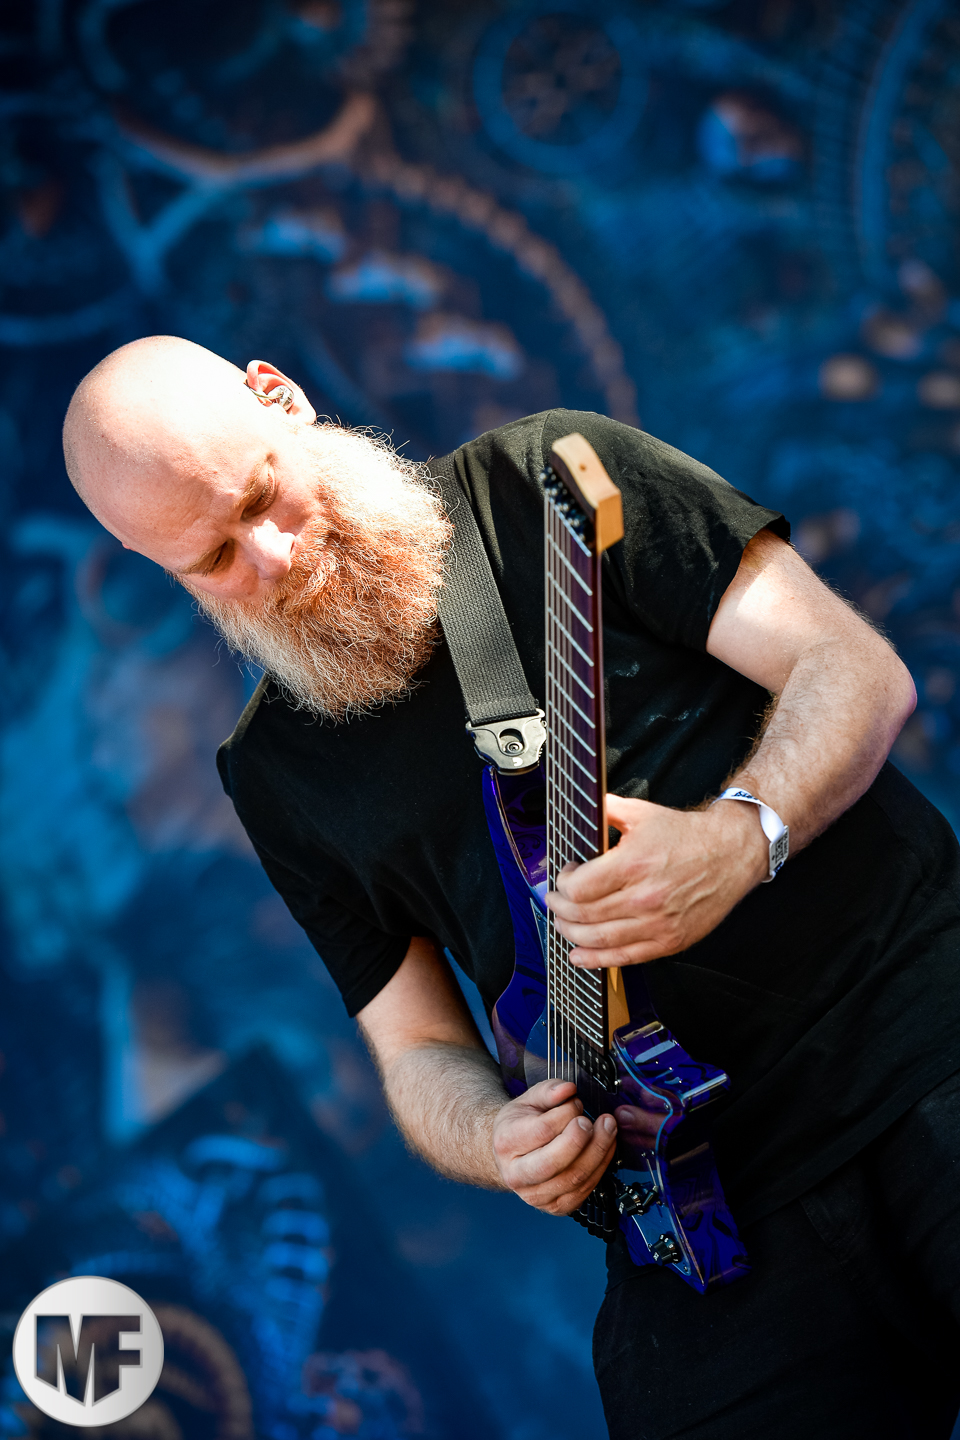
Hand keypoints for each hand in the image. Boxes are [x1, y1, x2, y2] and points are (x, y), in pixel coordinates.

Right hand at [492, 1079, 616, 1214]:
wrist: (512, 1156)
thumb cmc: (521, 1125)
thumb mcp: (528, 1100)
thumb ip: (548, 1090)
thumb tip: (568, 1089)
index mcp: (506, 1142)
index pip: (542, 1130)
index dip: (567, 1114)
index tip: (576, 1103)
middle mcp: (517, 1174)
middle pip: (555, 1162)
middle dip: (584, 1139)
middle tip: (600, 1121)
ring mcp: (536, 1195)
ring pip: (574, 1178)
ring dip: (599, 1152)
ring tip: (608, 1130)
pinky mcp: (555, 1206)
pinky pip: (584, 1190)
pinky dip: (600, 1168)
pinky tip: (604, 1149)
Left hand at [546, 793, 768, 967]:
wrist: (730, 853)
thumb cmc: (686, 835)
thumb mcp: (642, 813)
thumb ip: (605, 809)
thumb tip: (578, 805)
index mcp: (634, 864)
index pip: (579, 889)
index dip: (562, 884)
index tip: (564, 876)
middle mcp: (644, 898)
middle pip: (584, 915)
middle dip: (559, 910)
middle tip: (554, 902)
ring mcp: (657, 924)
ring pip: (599, 939)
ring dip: (571, 934)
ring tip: (562, 924)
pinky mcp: (669, 941)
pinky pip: (625, 958)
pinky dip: (596, 960)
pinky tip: (579, 955)